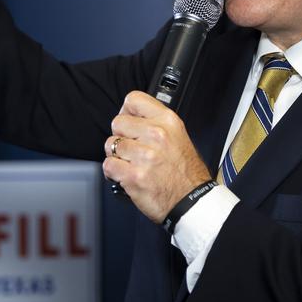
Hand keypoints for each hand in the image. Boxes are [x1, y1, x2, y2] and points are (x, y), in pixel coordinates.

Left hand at [103, 91, 211, 222]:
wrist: (192, 202)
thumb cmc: (186, 173)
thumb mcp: (179, 136)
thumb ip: (156, 123)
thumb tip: (132, 117)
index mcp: (168, 122)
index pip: (133, 100)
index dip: (126, 112)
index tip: (128, 123)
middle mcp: (156, 135)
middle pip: (117, 123)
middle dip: (121, 136)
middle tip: (131, 148)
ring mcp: (145, 156)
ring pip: (110, 145)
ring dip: (117, 156)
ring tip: (131, 163)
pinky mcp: (134, 175)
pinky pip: (108, 165)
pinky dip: (113, 172)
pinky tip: (125, 175)